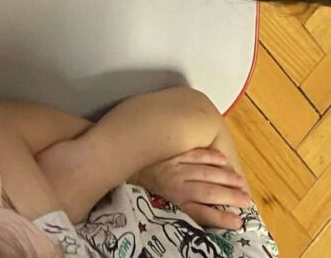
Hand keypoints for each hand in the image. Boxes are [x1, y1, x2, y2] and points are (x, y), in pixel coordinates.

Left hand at [135, 148, 250, 228]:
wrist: (128, 162)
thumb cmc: (151, 186)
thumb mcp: (166, 202)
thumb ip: (187, 207)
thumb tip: (211, 215)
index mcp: (175, 202)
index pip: (201, 214)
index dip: (220, 219)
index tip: (238, 221)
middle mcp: (177, 186)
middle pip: (207, 193)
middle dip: (229, 197)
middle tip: (246, 200)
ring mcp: (176, 168)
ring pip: (205, 173)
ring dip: (225, 177)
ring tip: (240, 182)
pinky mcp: (174, 153)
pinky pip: (194, 154)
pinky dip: (209, 156)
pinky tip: (223, 160)